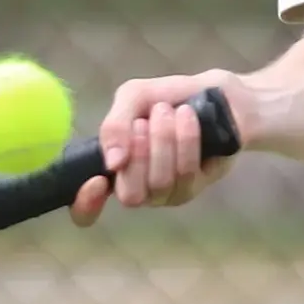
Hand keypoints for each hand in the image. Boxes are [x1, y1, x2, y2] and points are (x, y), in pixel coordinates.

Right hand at [71, 74, 241, 225]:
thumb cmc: (169, 98)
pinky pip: (186, 174)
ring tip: (169, 111)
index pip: (86, 209)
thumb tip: (112, 162)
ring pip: (160, 183)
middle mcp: (138, 187)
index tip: (97, 181)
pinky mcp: (196, 187)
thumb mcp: (134, 98)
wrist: (217, 94)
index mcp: (113, 168)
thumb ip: (115, 125)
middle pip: (129, 195)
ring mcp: (167, 192)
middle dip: (139, 154)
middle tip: (145, 122)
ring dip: (164, 141)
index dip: (86, 204)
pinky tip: (187, 118)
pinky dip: (185, 141)